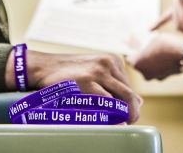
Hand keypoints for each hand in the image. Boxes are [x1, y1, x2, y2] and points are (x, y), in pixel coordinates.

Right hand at [25, 51, 140, 122]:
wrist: (44, 67)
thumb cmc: (69, 73)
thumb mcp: (95, 71)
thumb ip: (114, 83)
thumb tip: (138, 102)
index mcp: (112, 59)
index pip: (129, 87)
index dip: (129, 104)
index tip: (124, 115)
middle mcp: (109, 62)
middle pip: (129, 93)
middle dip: (131, 111)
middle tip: (126, 123)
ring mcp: (99, 71)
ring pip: (124, 98)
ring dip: (125, 115)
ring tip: (119, 124)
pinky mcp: (88, 81)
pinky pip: (108, 103)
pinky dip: (112, 114)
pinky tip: (111, 122)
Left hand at [129, 33, 182, 79]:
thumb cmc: (165, 45)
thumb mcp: (151, 39)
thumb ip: (142, 42)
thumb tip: (135, 39)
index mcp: (137, 64)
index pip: (129, 58)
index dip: (131, 51)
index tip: (134, 45)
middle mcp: (144, 74)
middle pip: (139, 63)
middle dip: (142, 55)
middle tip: (144, 45)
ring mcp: (155, 77)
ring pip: (149, 66)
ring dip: (151, 59)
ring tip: (156, 48)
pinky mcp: (166, 77)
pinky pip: (158, 69)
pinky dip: (159, 63)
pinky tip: (163, 54)